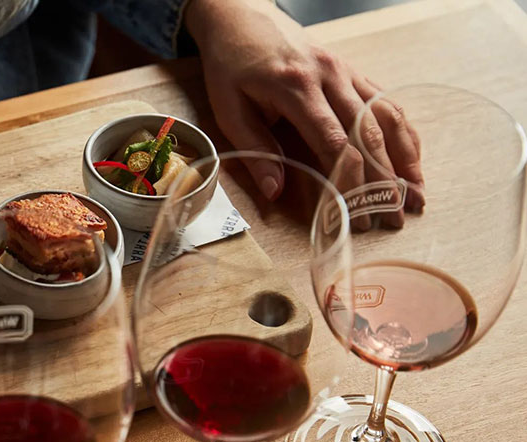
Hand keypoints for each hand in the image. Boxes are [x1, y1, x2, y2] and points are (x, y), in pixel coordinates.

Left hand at [185, 0, 422, 226]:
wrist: (242, 14)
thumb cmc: (231, 64)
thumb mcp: (229, 107)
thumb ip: (255, 148)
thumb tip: (275, 191)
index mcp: (297, 88)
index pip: (334, 142)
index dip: (350, 181)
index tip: (357, 213)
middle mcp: (330, 77)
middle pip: (368, 134)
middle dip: (384, 180)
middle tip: (396, 217)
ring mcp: (345, 71)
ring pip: (386, 116)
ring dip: (405, 158)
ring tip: (417, 194)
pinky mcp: (351, 70)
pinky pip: (385, 101)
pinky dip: (402, 132)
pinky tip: (412, 159)